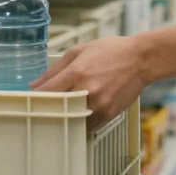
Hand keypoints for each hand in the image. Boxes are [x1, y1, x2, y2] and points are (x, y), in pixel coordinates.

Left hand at [32, 36, 152, 129]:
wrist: (141, 59)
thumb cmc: (111, 51)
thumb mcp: (79, 51)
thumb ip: (55, 69)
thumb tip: (35, 85)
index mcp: (77, 73)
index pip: (48, 92)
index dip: (38, 97)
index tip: (34, 98)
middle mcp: (87, 90)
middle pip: (58, 108)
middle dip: (51, 107)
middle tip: (49, 105)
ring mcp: (99, 104)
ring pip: (72, 120)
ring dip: (67, 116)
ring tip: (67, 108)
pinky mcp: (108, 113)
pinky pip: (88, 124)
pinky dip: (82, 120)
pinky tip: (83, 110)